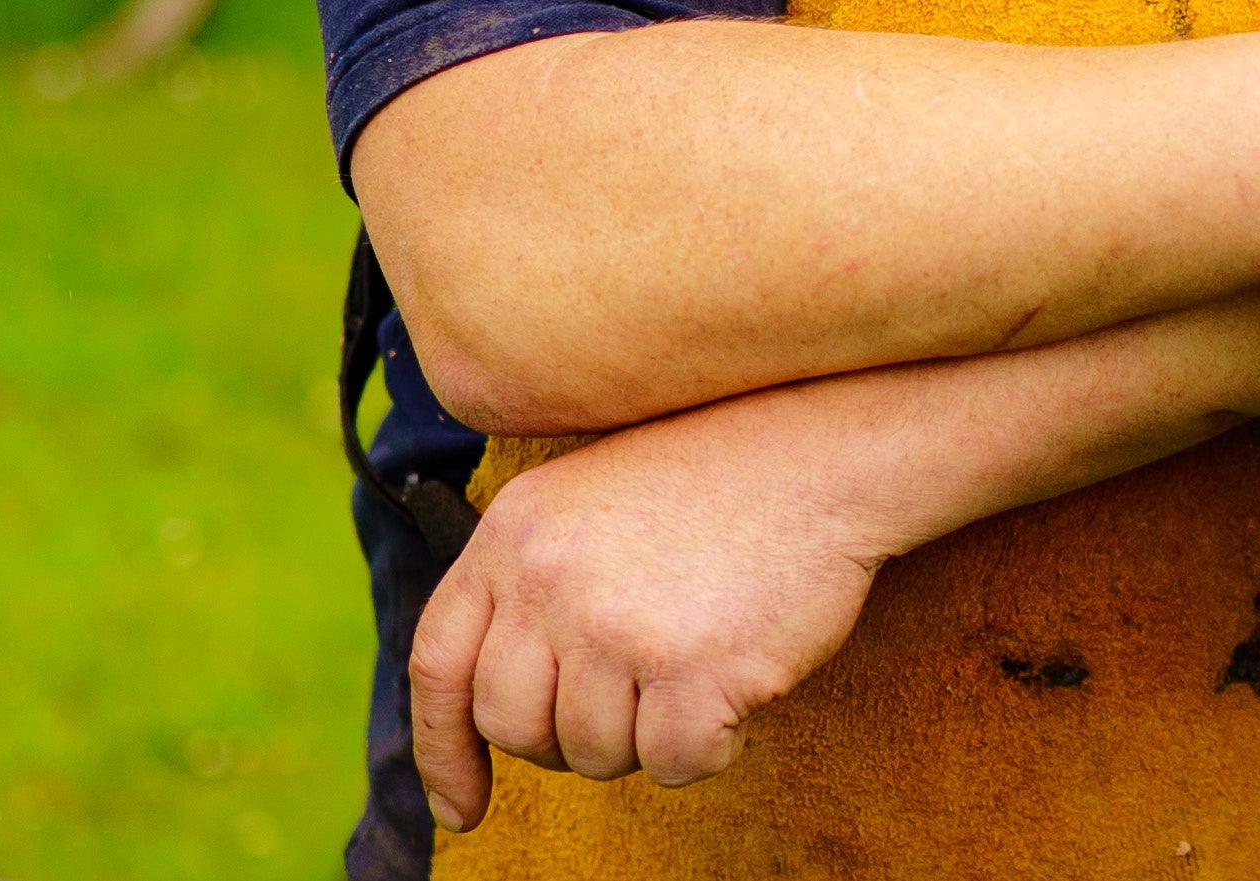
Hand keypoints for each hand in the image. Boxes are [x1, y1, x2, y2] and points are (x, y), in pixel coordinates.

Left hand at [408, 396, 896, 832]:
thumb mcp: (583, 501)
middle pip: (513, 727)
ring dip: (646, 735)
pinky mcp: (689, 669)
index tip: (460, 809)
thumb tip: (496, 711)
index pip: (439, 664)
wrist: (820, 450)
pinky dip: (709, 744)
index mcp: (511, 533)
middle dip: (566, 739)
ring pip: (595, 756)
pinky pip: (674, 766)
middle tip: (631, 700)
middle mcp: (547, 580)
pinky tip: (735, 679)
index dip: (442, 749)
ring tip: (691, 660)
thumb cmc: (712, 479)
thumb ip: (527, 585)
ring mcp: (615, 626)